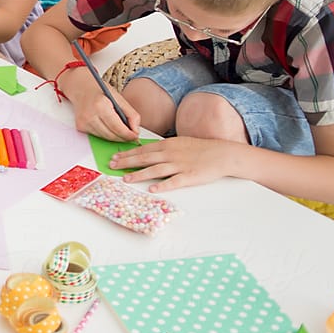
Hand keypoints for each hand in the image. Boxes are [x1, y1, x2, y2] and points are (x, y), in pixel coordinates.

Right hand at [66, 72, 138, 140]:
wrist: (81, 88)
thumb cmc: (100, 91)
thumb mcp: (119, 98)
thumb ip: (131, 115)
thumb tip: (136, 132)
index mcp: (100, 105)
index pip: (117, 127)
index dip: (128, 134)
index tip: (135, 136)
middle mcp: (89, 114)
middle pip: (111, 135)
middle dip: (123, 137)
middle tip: (130, 135)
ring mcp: (83, 122)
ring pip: (105, 138)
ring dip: (115, 136)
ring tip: (120, 130)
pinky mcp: (80, 127)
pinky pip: (98, 135)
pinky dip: (105, 134)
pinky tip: (108, 126)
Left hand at [111, 135, 236, 191]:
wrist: (221, 154)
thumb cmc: (200, 148)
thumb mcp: (179, 143)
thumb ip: (163, 148)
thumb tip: (147, 151)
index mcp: (167, 145)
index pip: (143, 150)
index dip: (127, 154)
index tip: (115, 158)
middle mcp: (170, 154)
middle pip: (144, 159)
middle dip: (126, 163)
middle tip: (112, 167)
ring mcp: (179, 166)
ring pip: (155, 170)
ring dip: (139, 174)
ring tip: (126, 179)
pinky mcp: (189, 177)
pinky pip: (173, 182)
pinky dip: (162, 186)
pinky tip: (152, 189)